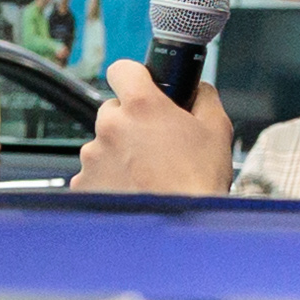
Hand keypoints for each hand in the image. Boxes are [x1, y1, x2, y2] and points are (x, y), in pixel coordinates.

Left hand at [72, 59, 236, 195]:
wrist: (179, 230)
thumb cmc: (198, 183)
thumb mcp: (217, 129)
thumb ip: (203, 98)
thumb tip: (198, 89)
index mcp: (141, 106)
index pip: (122, 69)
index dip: (133, 76)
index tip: (140, 85)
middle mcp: (110, 127)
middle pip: (112, 110)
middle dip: (130, 122)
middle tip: (153, 142)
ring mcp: (93, 156)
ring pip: (102, 143)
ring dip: (118, 153)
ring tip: (145, 173)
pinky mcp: (83, 183)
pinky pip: (93, 172)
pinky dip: (108, 178)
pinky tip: (131, 189)